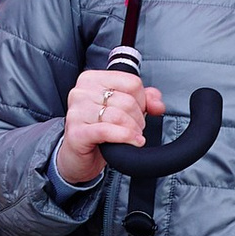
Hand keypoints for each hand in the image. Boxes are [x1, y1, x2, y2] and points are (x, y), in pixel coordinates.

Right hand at [54, 66, 164, 186]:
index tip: (139, 111)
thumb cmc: (98, 130)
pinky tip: (133, 142)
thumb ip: (144, 100)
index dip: (142, 100)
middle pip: (127, 100)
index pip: (131, 82)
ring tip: (133, 136)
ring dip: (133, 130)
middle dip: (138, 118)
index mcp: (92, 79)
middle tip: (136, 128)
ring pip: (119, 116)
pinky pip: (107, 131)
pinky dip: (125, 137)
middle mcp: (81, 92)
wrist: (77, 156)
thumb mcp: (122, 110)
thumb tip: (157, 104)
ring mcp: (77, 112)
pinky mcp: (77, 132)